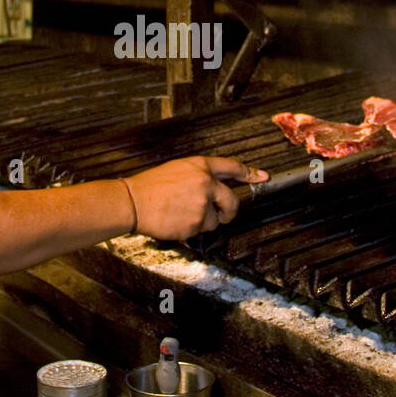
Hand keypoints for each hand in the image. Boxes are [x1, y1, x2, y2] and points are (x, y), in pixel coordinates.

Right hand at [123, 156, 267, 240]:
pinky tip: (177, 219)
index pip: (233, 167)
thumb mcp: (179, 169)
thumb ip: (201, 174)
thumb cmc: (151, 186)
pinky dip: (193, 228)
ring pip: (216, 219)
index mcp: (200, 167)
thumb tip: (219, 184)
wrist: (134, 202)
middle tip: (224, 213)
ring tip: (183, 212)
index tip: (261, 177)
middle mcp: (206, 184)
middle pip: (233, 201)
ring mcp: (202, 205)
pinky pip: (202, 229)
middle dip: (230, 210)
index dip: (249, 173)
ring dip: (205, 220)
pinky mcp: (196, 224)